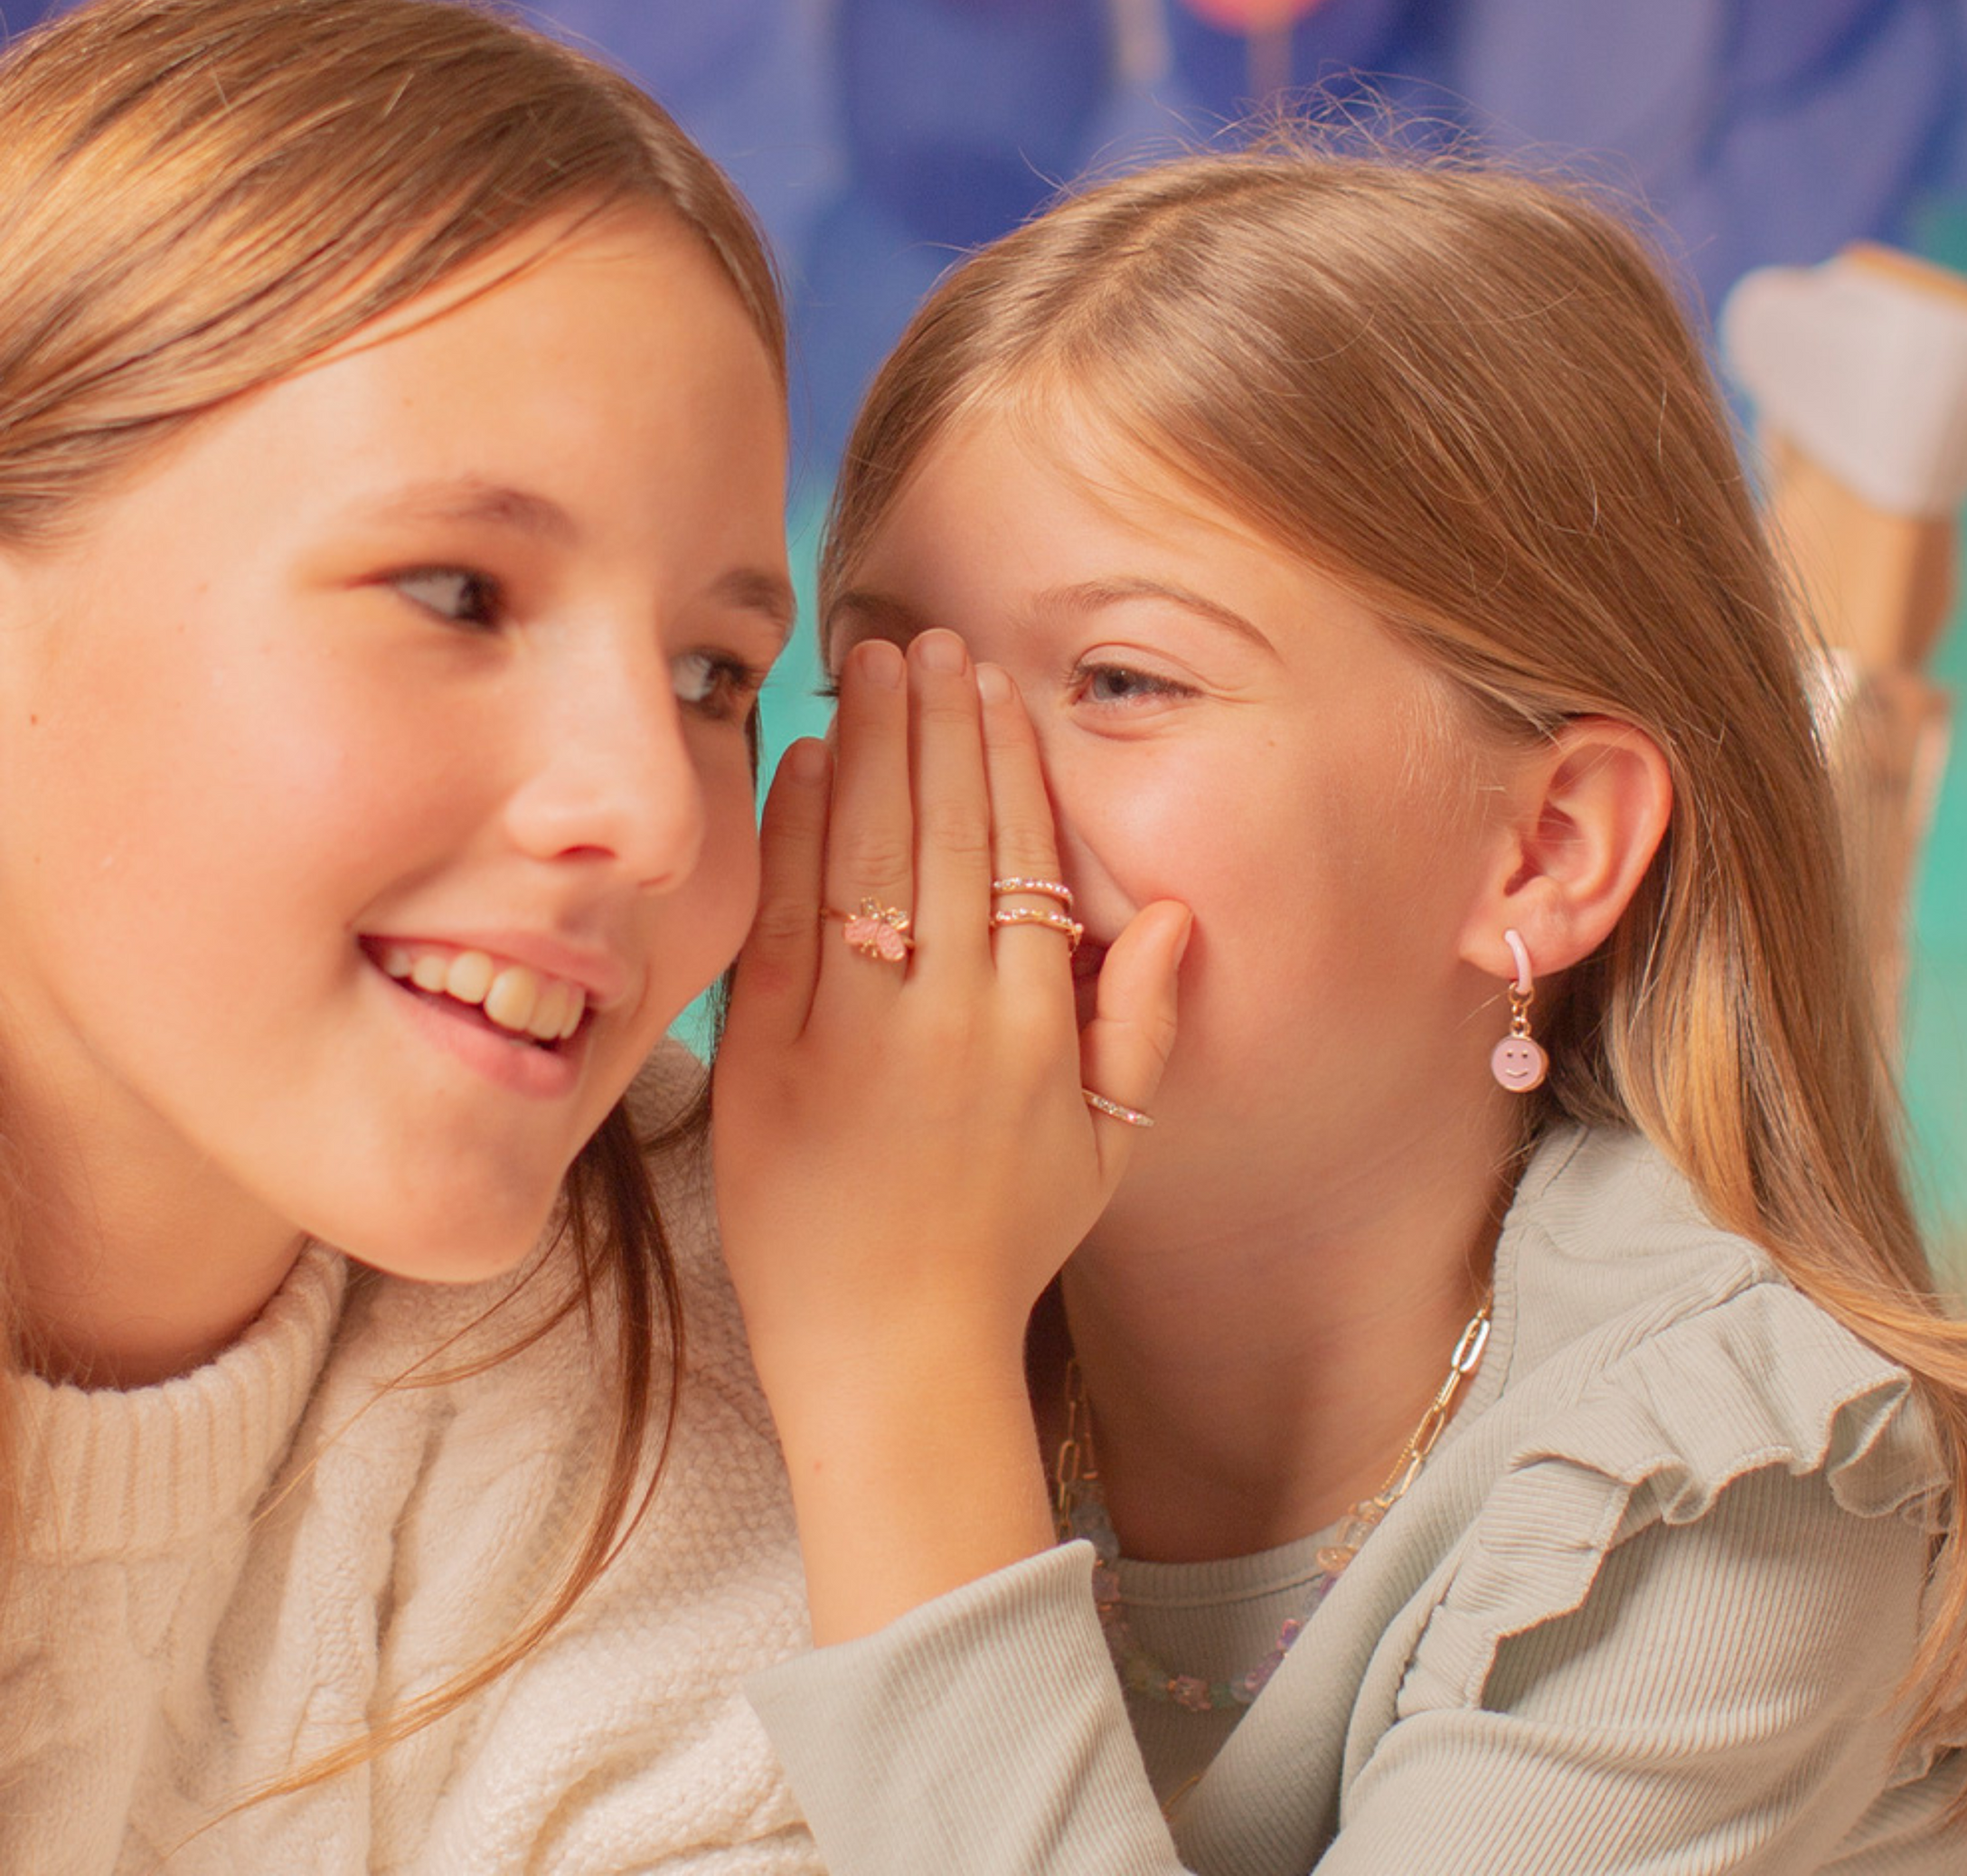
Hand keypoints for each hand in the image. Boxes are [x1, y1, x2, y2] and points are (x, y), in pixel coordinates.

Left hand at [712, 629, 1186, 1637]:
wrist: (890, 1357)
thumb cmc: (1003, 1249)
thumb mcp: (1105, 1149)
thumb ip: (1139, 1026)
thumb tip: (1166, 913)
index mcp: (1035, 1030)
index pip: (1022, 856)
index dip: (1005, 761)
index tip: (990, 687)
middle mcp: (952, 1018)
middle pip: (948, 834)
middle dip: (938, 724)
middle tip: (927, 640)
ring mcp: (856, 1037)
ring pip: (870, 857)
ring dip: (871, 750)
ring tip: (869, 665)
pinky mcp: (771, 1063)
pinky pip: (787, 924)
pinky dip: (794, 836)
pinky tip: (801, 762)